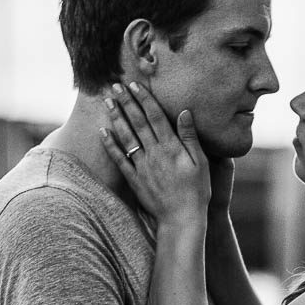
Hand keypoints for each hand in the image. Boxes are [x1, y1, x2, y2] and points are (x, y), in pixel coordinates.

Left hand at [100, 82, 211, 230]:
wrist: (182, 219)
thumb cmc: (197, 191)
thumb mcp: (201, 163)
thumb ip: (190, 137)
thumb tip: (184, 112)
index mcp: (172, 148)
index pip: (155, 117)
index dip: (144, 99)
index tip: (135, 85)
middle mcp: (154, 154)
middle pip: (138, 123)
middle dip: (126, 102)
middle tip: (115, 85)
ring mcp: (142, 167)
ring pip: (126, 137)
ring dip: (116, 118)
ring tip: (108, 101)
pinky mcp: (134, 180)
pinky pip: (119, 159)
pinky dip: (110, 145)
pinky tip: (102, 132)